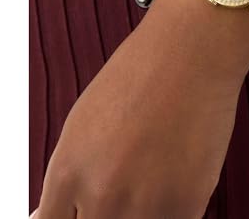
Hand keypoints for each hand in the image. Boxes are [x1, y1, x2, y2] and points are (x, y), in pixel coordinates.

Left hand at [34, 0, 248, 218]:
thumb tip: (56, 208)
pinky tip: (174, 182)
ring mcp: (145, 202)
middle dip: (107, 212)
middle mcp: (101, 192)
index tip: (85, 210)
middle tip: (126, 189)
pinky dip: (172, 210)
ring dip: (143, 212)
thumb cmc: (144, 70)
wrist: (192, 46)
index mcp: (69, 169)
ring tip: (154, 180)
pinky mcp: (187, 202)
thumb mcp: (86, 120)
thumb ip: (72, 172)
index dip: (72, 218)